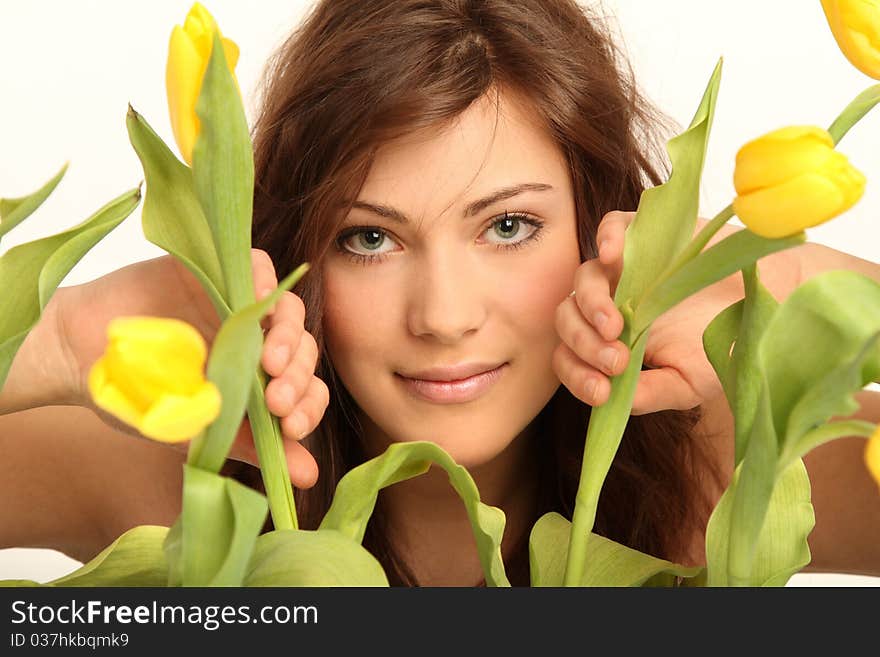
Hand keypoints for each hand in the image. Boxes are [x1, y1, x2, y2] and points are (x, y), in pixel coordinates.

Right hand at [56, 250, 326, 487]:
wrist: (78, 357)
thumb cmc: (139, 395)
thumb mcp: (198, 428)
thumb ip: (255, 445)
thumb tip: (309, 475)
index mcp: (258, 379)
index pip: (305, 389)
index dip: (307, 405)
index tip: (290, 426)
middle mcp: (257, 341)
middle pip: (302, 351)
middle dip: (297, 379)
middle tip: (277, 401)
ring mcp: (240, 306)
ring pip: (288, 311)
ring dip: (289, 337)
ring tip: (270, 364)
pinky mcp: (219, 274)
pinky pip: (257, 266)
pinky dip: (265, 281)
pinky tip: (261, 302)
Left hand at [552, 211, 800, 414]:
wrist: (767, 305)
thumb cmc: (724, 345)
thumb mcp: (687, 383)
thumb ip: (649, 394)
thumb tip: (609, 402)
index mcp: (612, 341)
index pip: (570, 356)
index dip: (576, 374)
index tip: (602, 390)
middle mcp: (610, 304)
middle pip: (568, 317)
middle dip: (583, 344)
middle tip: (617, 361)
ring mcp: (625, 269)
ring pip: (584, 278)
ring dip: (591, 305)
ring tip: (616, 326)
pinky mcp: (645, 236)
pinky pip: (612, 226)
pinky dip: (607, 237)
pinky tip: (613, 256)